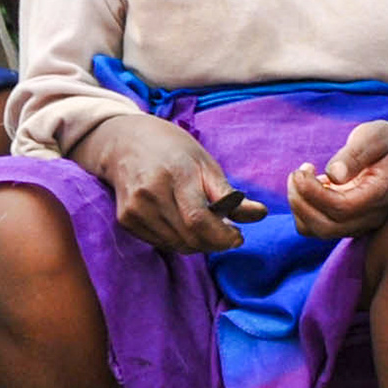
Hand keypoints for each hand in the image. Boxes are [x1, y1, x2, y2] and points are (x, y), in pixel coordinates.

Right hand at [79, 111, 262, 254]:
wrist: (126, 141)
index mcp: (175, 174)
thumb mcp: (205, 164)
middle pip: (189, 238)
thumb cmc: (173, 150)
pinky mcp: (125, 219)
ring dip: (197, 243)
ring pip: (176, 245)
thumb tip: (261, 215)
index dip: (222, 236)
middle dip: (214, 243)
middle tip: (226, 232)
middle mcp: (151, 193)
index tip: (237, 237)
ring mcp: (135, 208)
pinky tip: (181, 222)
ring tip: (204, 225)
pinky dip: (177, 240)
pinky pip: (160, 243)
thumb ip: (229, 194)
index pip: (198, 220)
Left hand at [289, 120, 387, 240]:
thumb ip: (355, 155)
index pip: (342, 208)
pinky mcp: (350, 223)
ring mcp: (362, 223)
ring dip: (300, 207)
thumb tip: (333, 175)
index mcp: (381, 194)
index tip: (303, 169)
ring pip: (320, 231)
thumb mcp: (375, 137)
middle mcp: (373, 216)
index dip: (314, 193)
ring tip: (301, 176)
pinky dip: (305, 210)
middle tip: (296, 173)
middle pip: (327, 227)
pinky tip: (312, 186)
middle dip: (301, 202)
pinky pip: (318, 227)